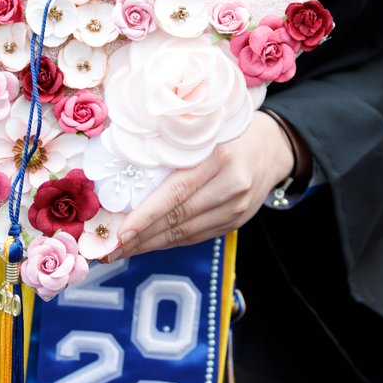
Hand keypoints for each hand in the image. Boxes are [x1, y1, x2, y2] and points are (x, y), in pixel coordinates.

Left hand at [107, 111, 293, 260]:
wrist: (273, 146)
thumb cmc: (225, 132)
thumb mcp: (201, 133)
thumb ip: (172, 151)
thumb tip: (125, 178)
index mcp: (218, 157)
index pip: (176, 192)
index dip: (146, 215)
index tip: (120, 232)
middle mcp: (231, 185)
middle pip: (179, 218)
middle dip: (140, 237)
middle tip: (109, 248)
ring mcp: (236, 208)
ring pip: (187, 233)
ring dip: (151, 244)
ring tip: (122, 250)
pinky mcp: (237, 222)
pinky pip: (197, 236)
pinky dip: (170, 242)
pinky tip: (148, 243)